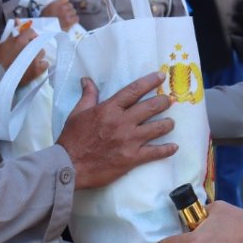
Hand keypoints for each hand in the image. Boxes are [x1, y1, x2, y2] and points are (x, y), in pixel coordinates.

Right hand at [0, 22, 47, 85]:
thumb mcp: (5, 42)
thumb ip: (14, 31)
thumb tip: (18, 19)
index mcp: (21, 40)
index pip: (32, 32)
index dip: (30, 35)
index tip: (27, 40)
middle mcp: (30, 48)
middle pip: (38, 42)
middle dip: (33, 45)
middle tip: (27, 51)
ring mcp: (35, 60)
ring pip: (42, 52)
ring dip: (37, 54)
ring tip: (30, 59)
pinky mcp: (37, 70)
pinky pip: (46, 64)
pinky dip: (42, 64)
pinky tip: (35, 66)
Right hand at [41, 0, 79, 31]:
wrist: (45, 30)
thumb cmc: (44, 20)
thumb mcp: (46, 9)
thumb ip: (54, 5)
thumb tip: (60, 4)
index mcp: (56, 4)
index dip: (65, 3)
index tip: (63, 5)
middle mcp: (62, 8)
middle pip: (70, 5)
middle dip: (68, 9)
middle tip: (65, 13)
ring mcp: (67, 15)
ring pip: (74, 12)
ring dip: (71, 14)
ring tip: (67, 18)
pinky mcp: (70, 22)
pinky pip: (76, 18)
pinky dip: (74, 20)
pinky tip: (71, 21)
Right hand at [56, 72, 176, 188]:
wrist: (69, 165)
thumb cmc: (72, 139)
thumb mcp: (77, 113)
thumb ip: (88, 96)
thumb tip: (87, 80)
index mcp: (109, 109)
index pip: (134, 91)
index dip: (149, 82)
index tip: (161, 76)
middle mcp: (122, 122)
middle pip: (151, 107)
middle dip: (163, 102)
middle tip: (168, 101)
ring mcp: (129, 140)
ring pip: (157, 128)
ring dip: (167, 124)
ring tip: (171, 123)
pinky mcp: (132, 158)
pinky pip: (155, 152)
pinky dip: (167, 149)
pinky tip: (174, 147)